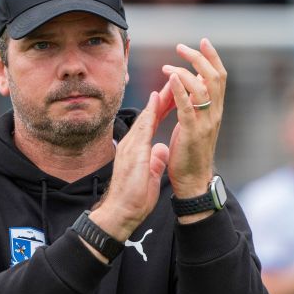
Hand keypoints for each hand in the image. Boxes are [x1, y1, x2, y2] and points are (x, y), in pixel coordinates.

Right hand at [89, 91, 169, 240]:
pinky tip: (158, 100)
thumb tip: (162, 151)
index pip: (151, 124)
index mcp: (137, 150)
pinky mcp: (133, 153)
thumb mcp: (149, 174)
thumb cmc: (133, 199)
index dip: (163, 108)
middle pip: (149, 116)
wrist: (119, 214)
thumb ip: (154, 161)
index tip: (174, 94)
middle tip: (174, 79)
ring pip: (146, 116)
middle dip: (163, 97)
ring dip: (159, 99)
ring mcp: (130, 147)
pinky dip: (151, 113)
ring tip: (170, 81)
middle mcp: (132, 144)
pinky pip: (143, 128)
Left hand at [161, 38, 226, 198]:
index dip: (213, 57)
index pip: (219, 77)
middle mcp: (214, 114)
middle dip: (199, 58)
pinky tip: (170, 76)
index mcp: (216, 110)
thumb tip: (193, 83)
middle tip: (181, 47)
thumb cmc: (190, 154)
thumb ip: (196, 104)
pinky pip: (187, 106)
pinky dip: (179, 89)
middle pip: (214, 77)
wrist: (192, 181)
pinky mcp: (191, 132)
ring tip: (168, 66)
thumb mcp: (195, 123)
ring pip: (202, 88)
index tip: (202, 41)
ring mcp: (205, 123)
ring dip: (185, 72)